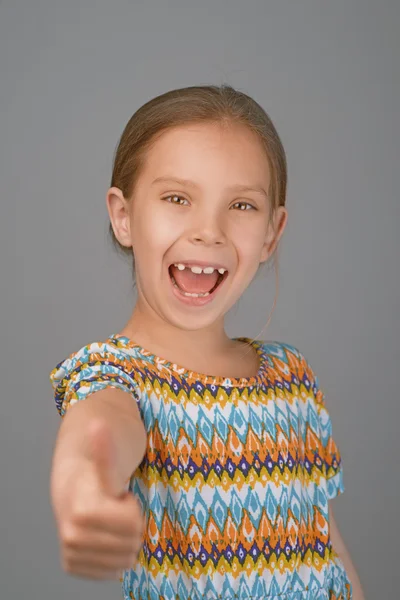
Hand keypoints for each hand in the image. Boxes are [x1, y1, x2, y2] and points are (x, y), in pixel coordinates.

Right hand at [51, 419, 144, 579]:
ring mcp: (71, 550)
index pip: (131, 523)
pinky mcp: (72, 563)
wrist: (72, 478)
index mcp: (83, 508)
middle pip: (133, 541)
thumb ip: (105, 446)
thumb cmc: (97, 465)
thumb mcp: (108, 452)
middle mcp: (72, 533)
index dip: (131, 507)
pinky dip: (116, 554)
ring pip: (126, 558)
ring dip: (124, 536)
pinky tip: (106, 534)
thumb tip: (98, 425)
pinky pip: (113, 570)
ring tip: (110, 515)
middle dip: (130, 519)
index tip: (119, 491)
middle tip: (115, 502)